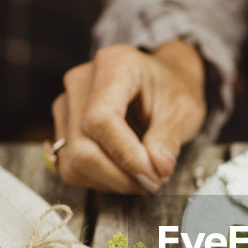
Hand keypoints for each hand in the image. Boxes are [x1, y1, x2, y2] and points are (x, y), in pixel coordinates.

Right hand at [52, 41, 205, 192]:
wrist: (163, 81)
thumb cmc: (172, 89)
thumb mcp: (184, 110)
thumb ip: (169, 138)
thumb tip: (158, 168)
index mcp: (114, 65)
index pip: (101, 119)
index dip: (127, 156)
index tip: (154, 174)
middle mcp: (81, 82)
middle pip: (83, 147)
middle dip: (121, 176)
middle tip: (154, 181)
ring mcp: (67, 105)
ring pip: (74, 162)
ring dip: (111, 181)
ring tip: (142, 176)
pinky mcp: (63, 127)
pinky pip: (71, 167)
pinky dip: (100, 180)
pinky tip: (124, 172)